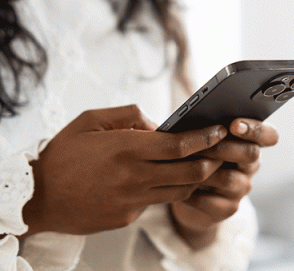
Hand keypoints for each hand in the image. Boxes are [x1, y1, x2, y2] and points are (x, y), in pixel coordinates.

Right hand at [22, 105, 226, 236]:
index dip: (204, 138)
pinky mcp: (128, 216)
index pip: (179, 145)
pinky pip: (158, 202)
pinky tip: (163, 180)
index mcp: (125, 149)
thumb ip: (129, 116)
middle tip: (217, 151)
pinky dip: (168, 190)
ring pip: (180, 191)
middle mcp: (133, 177)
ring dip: (194, 178)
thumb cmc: (63, 155)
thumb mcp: (90, 121)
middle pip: (189, 172)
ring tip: (198, 165)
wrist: (36, 197)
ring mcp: (132, 200)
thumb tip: (157, 124)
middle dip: (211, 161)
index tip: (219, 131)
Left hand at [170, 118, 278, 248]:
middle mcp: (250, 166)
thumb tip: (199, 118)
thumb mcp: (201, 139)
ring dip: (205, 170)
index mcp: (250, 143)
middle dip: (225, 147)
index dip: (256, 130)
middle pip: (251, 154)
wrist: (184, 192)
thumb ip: (207, 129)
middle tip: (203, 143)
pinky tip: (179, 185)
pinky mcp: (228, 209)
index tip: (234, 125)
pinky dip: (193, 193)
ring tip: (183, 163)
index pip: (269, 136)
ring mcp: (241, 189)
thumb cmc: (193, 156)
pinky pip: (212, 201)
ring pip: (229, 179)